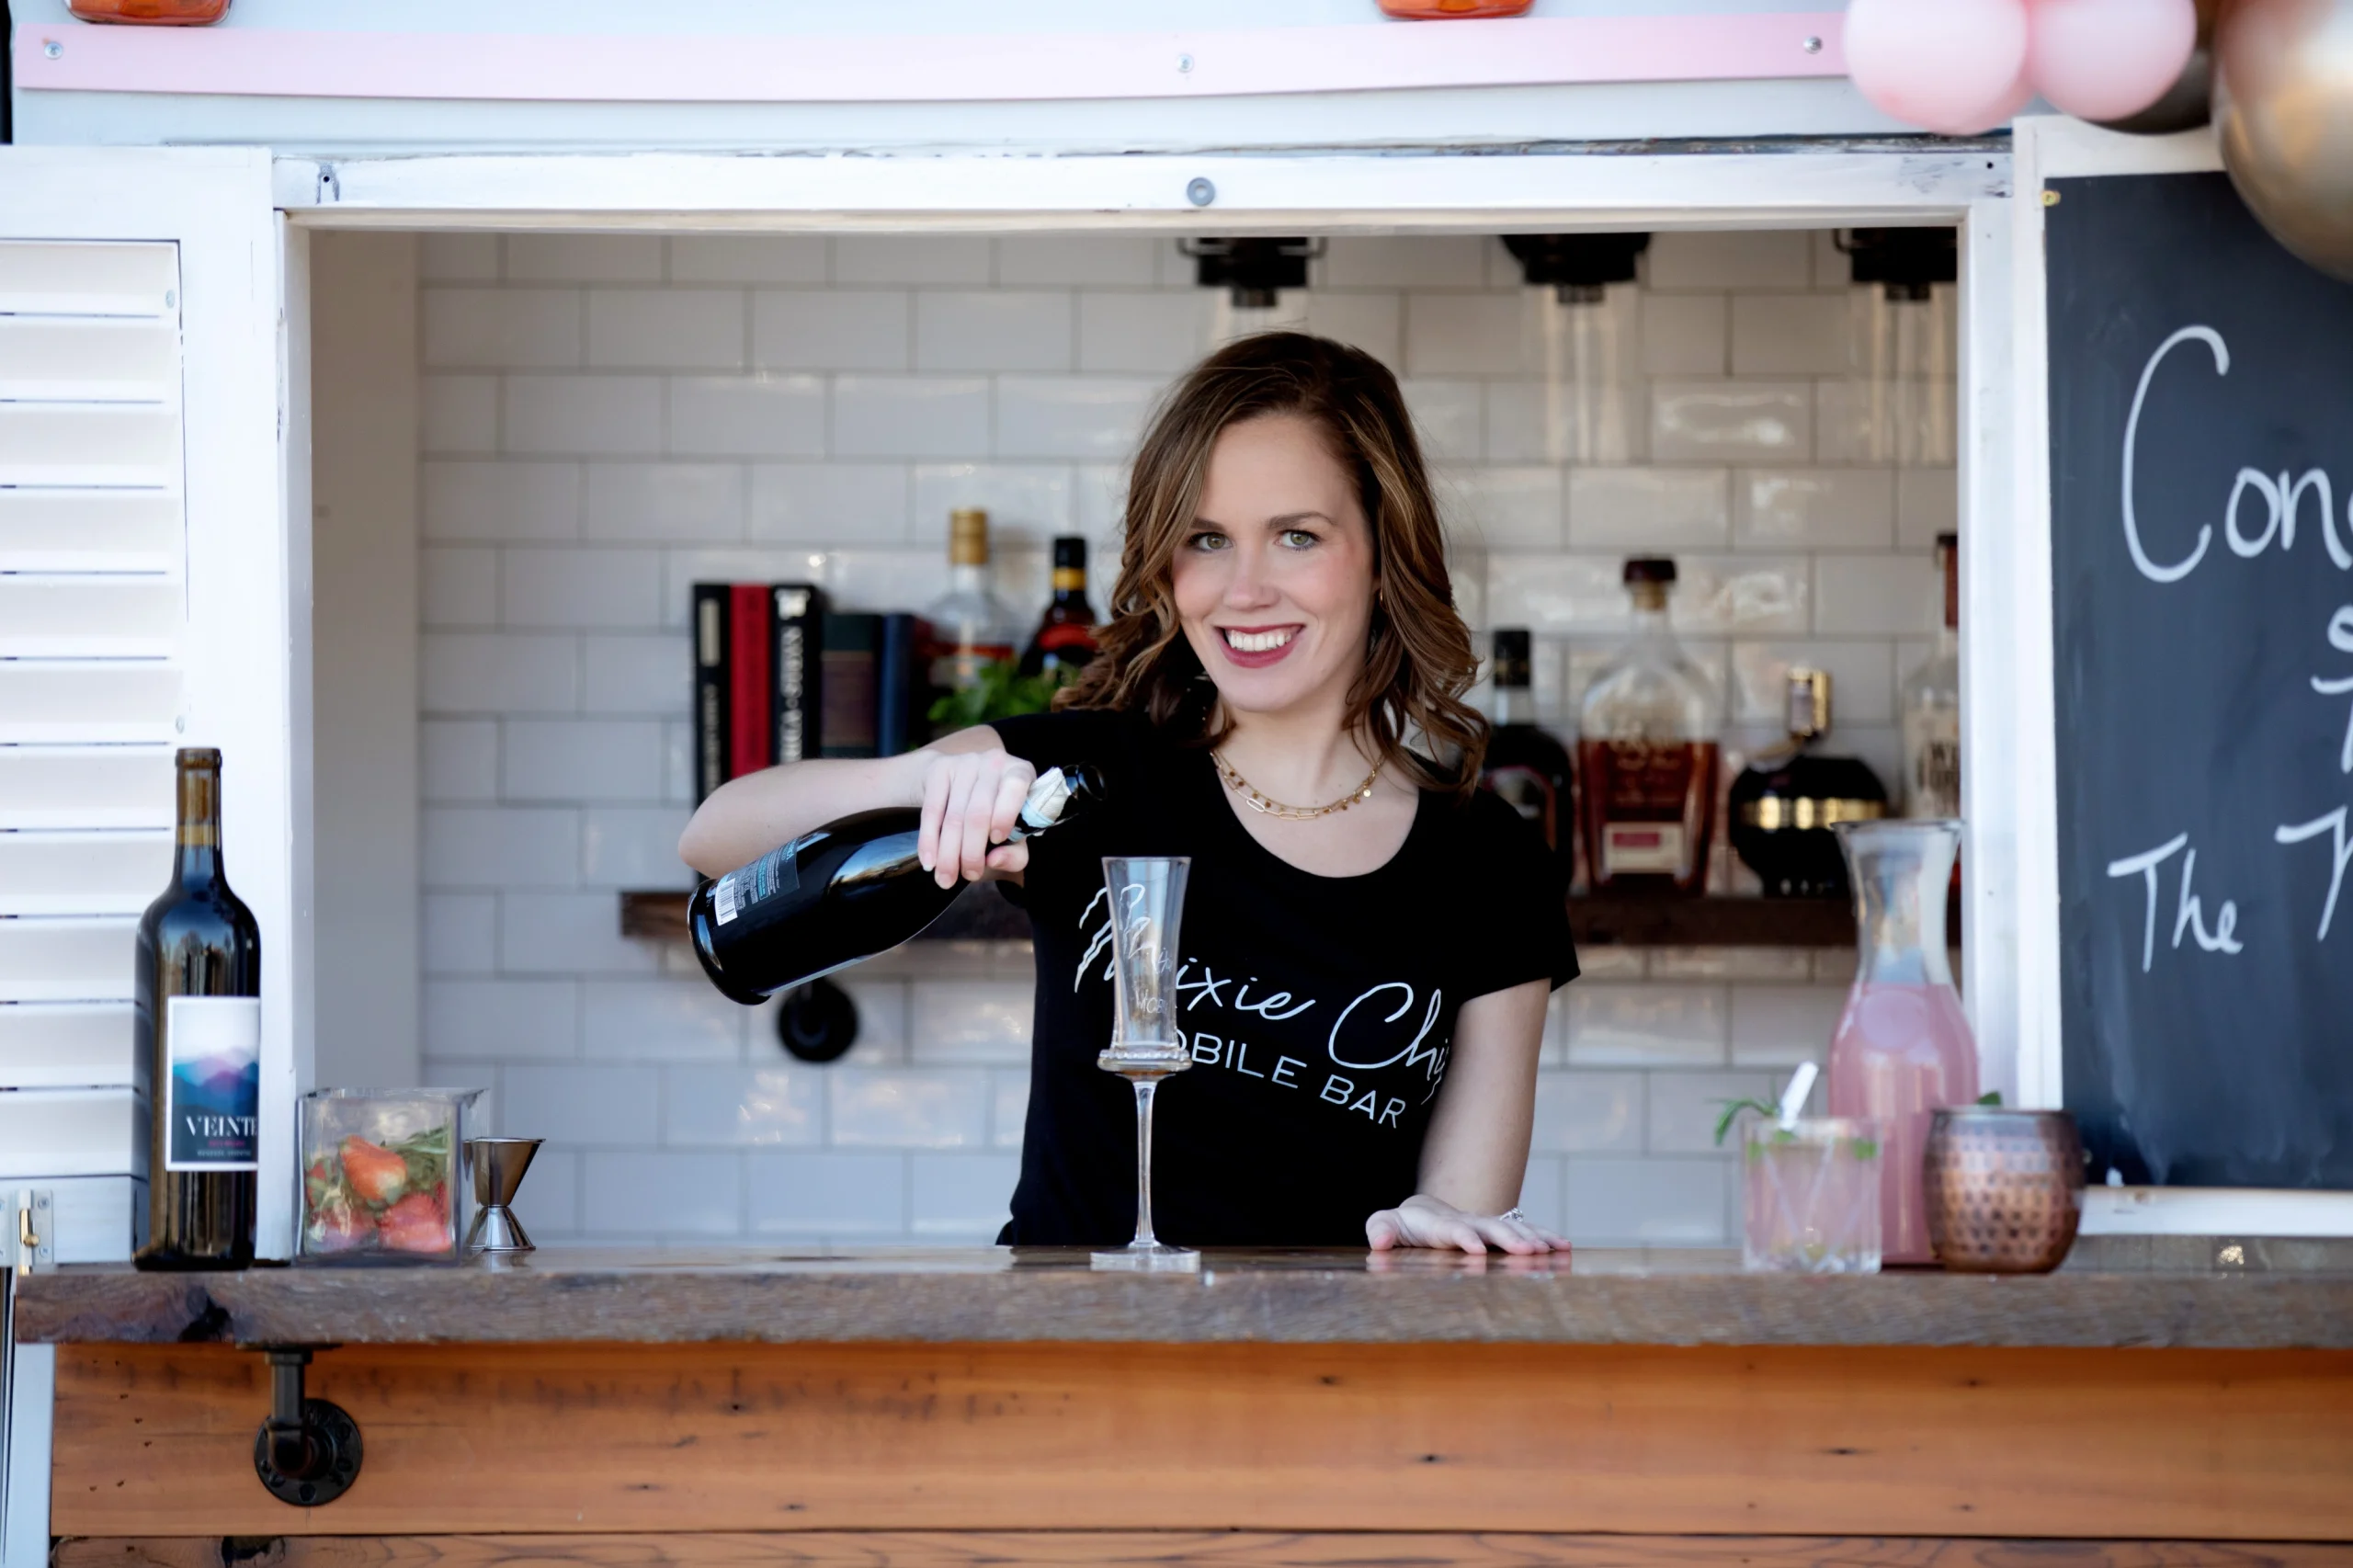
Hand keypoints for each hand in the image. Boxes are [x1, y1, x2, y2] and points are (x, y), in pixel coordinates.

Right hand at [913, 745, 1036, 889]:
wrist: (957, 780)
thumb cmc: (994, 812)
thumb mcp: (1014, 832)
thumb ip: (1015, 853)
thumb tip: (994, 860)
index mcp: (1021, 772)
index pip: (1016, 787)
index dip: (1005, 815)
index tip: (996, 841)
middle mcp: (994, 762)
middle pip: (979, 812)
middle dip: (972, 851)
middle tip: (969, 875)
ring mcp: (965, 762)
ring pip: (954, 816)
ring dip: (948, 853)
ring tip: (946, 878)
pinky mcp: (939, 768)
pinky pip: (931, 810)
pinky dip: (929, 840)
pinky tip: (930, 861)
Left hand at [1365, 1193, 1567, 1254]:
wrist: (1423, 1214)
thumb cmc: (1402, 1225)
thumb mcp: (1385, 1225)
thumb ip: (1381, 1229)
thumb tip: (1379, 1240)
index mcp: (1438, 1224)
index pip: (1452, 1229)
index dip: (1464, 1236)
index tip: (1475, 1249)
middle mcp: (1467, 1221)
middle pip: (1490, 1226)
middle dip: (1508, 1237)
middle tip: (1527, 1250)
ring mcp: (1485, 1225)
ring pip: (1512, 1227)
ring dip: (1533, 1236)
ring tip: (1553, 1248)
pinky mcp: (1497, 1233)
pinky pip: (1523, 1232)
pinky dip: (1543, 1237)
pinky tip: (1563, 1247)